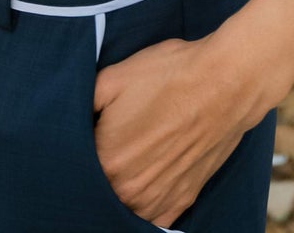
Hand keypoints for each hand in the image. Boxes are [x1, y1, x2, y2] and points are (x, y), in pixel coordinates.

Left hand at [91, 31, 263, 227]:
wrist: (226, 82)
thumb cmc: (170, 74)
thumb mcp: (115, 76)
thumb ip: (83, 101)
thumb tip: (68, 116)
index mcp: (106, 160)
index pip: (77, 168)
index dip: (82, 150)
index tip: (90, 136)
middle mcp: (128, 190)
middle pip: (99, 191)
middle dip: (101, 171)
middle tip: (114, 144)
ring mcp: (156, 200)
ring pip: (124, 209)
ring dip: (121, 191)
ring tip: (131, 161)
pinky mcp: (181, 201)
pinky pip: (153, 220)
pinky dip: (145, 208)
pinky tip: (145, 185)